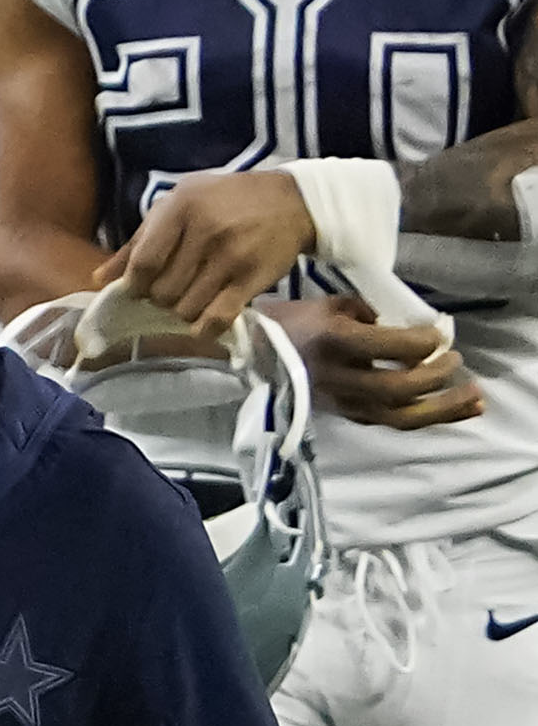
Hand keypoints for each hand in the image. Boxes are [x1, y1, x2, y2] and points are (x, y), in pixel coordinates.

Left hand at [118, 169, 319, 336]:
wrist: (292, 201)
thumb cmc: (224, 200)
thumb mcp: (179, 204)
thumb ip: (138, 241)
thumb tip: (99, 279)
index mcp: (181, 208)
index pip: (144, 262)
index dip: (134, 285)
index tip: (137, 289)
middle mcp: (206, 231)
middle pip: (163, 291)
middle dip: (159, 299)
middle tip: (170, 291)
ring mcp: (231, 256)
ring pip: (186, 308)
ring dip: (182, 312)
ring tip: (191, 298)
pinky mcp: (253, 278)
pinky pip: (219, 318)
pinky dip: (204, 329)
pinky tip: (202, 324)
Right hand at [297, 292, 485, 432]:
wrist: (250, 353)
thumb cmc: (292, 321)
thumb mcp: (331, 304)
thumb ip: (371, 315)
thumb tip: (406, 329)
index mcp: (334, 341)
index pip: (392, 347)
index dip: (425, 341)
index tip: (440, 333)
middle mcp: (339, 376)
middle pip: (401, 388)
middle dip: (438, 376)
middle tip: (457, 361)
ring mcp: (340, 401)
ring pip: (400, 416)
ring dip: (444, 409)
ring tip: (475, 400)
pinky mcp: (344, 414)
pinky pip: (391, 421)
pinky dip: (425, 417)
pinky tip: (449, 410)